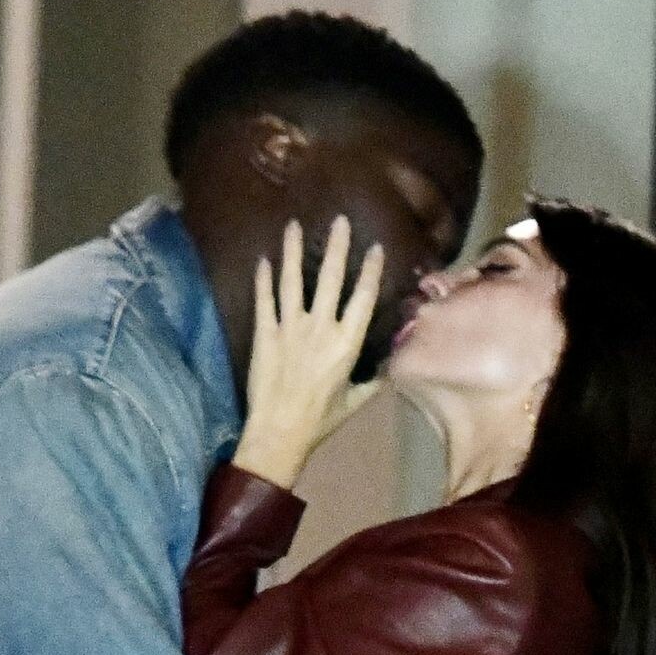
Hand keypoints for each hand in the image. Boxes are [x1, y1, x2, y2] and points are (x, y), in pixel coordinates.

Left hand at [232, 215, 384, 490]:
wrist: (278, 433)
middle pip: (330, 279)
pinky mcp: (265, 335)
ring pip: (293, 281)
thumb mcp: (355, 402)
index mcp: (346, 343)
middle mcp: (320, 329)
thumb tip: (392, 365)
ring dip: (293, 251)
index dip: (370, 270)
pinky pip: (264, 300)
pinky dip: (263, 279)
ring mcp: (289, 329)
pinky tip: (264, 260)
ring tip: (293, 226)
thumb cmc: (320, 421)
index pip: (363, 298)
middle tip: (338, 221)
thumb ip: (374, 380)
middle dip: (336, 247)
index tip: (374, 248)